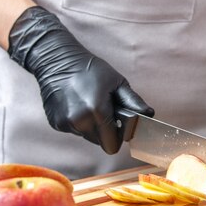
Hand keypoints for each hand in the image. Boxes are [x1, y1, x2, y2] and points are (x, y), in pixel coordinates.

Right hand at [8, 6, 153, 153]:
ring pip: (86, 136)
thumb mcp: (117, 82)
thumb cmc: (90, 69)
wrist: (57, 60)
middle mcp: (80, 121)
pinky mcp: (56, 123)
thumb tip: (149, 115)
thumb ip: (133, 102)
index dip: (118, 136)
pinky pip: (74, 130)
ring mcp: (66, 123)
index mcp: (97, 112)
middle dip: (105, 130)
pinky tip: (76, 104)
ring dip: (91, 126)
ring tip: (88, 104)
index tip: (118, 122)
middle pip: (100, 142)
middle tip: (104, 109)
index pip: (112, 145)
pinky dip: (78, 121)